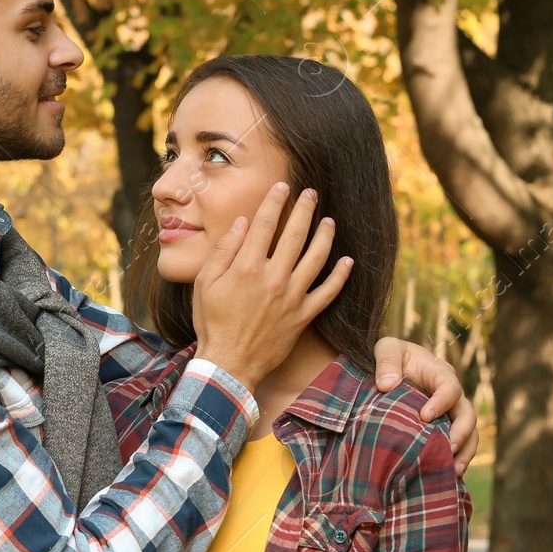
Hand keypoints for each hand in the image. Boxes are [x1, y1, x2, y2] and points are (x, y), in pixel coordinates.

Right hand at [193, 183, 351, 393]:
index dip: (275, 201)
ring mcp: (292, 297)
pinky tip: (348, 262)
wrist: (229, 364)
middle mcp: (273, 277)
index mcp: (247, 267)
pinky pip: (328, 293)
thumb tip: (240, 223)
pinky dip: (340, 276)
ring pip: (316, 258)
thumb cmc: (212, 323)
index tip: (283, 186)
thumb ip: (223, 251)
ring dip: (325, 235)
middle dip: (305, 209)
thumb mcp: (204, 284)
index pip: (265, 223)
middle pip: (295, 234)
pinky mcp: (303, 316)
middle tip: (312, 194)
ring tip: (329, 221)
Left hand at [374, 337, 478, 476]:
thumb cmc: (390, 356)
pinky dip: (456, 460)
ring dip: (465, 452)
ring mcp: (450, 414)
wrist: (389, 369)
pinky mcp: (444, 429)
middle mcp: (451, 395)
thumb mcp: (386, 348)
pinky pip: (459, 446)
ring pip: (470, 434)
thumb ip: (386, 361)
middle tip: (447, 448)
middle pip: (468, 414)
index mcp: (440, 373)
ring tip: (453, 471)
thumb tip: (387, 386)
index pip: (450, 387)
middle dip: (461, 433)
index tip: (425, 417)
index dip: (442, 402)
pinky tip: (446, 476)